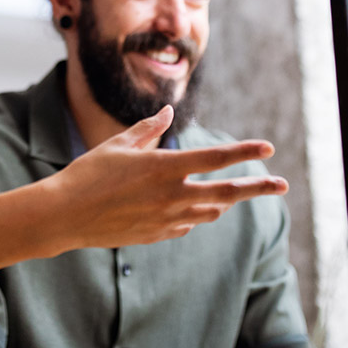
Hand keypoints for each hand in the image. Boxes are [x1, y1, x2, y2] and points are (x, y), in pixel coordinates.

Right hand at [50, 105, 287, 248]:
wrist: (65, 216)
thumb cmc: (88, 172)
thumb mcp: (119, 144)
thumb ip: (149, 129)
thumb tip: (167, 112)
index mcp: (164, 167)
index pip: (216, 158)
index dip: (245, 151)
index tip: (267, 147)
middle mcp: (172, 195)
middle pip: (227, 192)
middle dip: (258, 188)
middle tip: (282, 185)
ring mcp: (167, 220)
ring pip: (210, 211)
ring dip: (226, 201)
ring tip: (236, 194)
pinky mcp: (157, 235)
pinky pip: (187, 224)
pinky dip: (195, 214)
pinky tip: (190, 208)